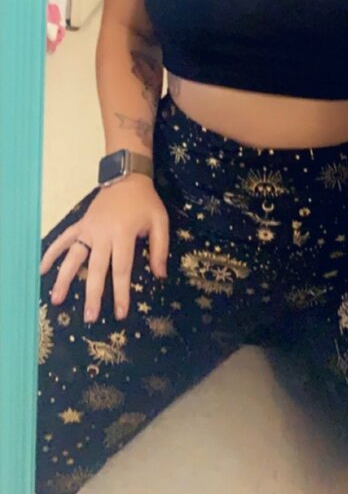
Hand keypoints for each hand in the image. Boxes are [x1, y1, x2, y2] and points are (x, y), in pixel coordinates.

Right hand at [39, 175, 168, 322]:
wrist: (127, 176)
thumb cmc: (145, 202)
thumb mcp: (160, 221)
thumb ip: (160, 248)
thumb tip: (159, 275)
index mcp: (123, 234)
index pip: (121, 269)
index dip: (121, 292)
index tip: (120, 313)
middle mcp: (103, 234)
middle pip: (96, 268)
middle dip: (93, 294)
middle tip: (89, 317)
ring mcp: (88, 229)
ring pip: (74, 256)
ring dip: (65, 278)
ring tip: (56, 300)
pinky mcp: (80, 224)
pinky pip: (63, 239)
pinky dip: (51, 252)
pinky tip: (42, 269)